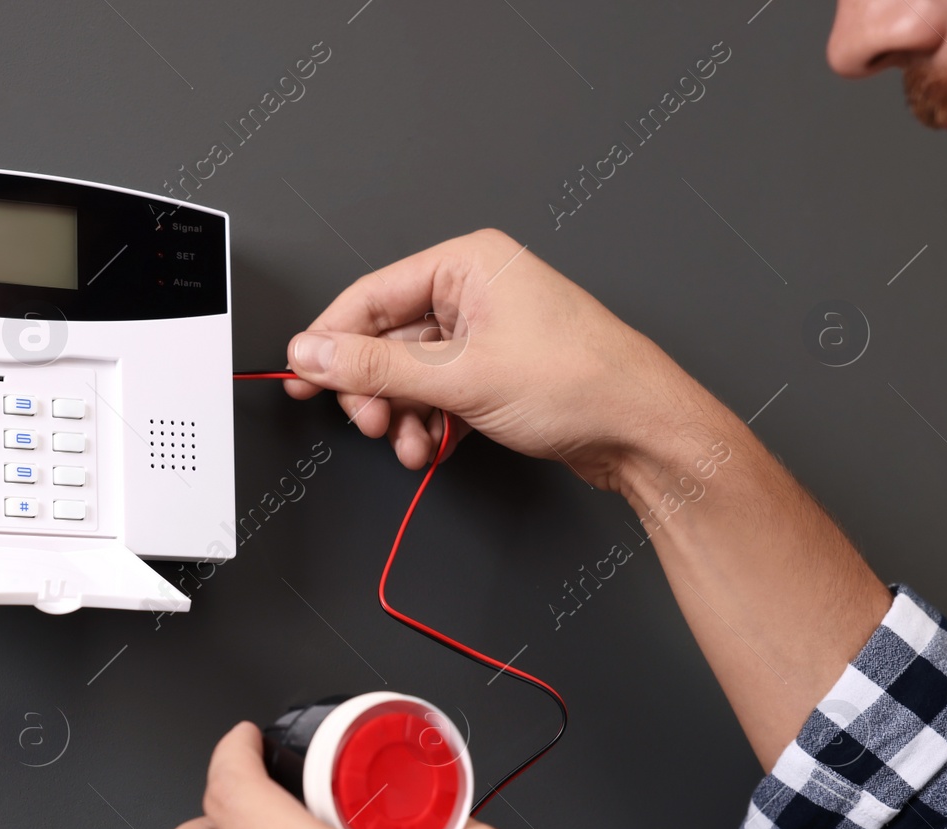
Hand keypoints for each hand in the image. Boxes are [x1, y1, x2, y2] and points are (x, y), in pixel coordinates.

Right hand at [283, 229, 718, 489]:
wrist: (645, 432)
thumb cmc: (583, 384)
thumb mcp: (461, 378)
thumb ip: (375, 369)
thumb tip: (314, 355)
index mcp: (469, 264)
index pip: (372, 296)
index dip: (331, 341)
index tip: (301, 377)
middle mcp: (477, 290)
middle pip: (388, 340)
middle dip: (373, 390)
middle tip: (367, 421)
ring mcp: (488, 332)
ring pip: (411, 374)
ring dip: (400, 416)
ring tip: (410, 444)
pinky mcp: (497, 371)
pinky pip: (439, 393)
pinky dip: (428, 423)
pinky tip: (433, 446)